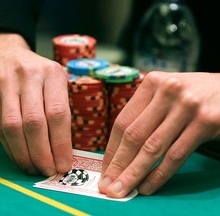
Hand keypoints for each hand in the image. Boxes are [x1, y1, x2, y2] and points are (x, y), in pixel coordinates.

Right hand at [0, 33, 71, 175]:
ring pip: (14, 127)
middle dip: (42, 153)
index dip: (61, 144)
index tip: (63, 164)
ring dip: (24, 154)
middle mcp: (29, 76)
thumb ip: (56, 106)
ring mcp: (5, 83)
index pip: (58, 114)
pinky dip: (9, 146)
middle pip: (35, 123)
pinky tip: (18, 157)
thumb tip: (62, 148)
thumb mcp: (51, 79)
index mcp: (52, 74)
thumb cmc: (32, 72)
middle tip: (47, 171)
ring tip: (32, 168)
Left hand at [99, 71, 219, 196]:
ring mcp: (187, 106)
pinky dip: (159, 174)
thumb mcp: (166, 94)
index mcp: (152, 83)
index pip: (123, 121)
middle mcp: (167, 91)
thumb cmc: (192, 95)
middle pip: (134, 136)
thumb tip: (120, 149)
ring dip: (134, 173)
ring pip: (153, 148)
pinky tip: (147, 186)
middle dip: (118, 165)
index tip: (105, 168)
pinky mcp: (207, 121)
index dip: (112, 149)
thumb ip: (145, 113)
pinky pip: (176, 155)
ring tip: (122, 190)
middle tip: (108, 185)